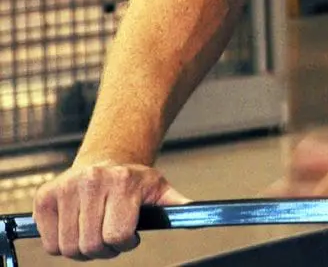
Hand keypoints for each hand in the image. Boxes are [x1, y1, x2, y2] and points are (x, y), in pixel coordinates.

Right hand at [32, 159, 189, 259]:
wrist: (105, 161)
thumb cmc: (133, 181)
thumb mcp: (158, 189)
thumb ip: (176, 205)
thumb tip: (200, 215)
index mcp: (123, 182)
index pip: (118, 236)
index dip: (125, 244)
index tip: (129, 237)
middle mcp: (91, 182)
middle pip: (91, 245)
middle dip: (104, 250)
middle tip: (110, 238)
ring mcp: (65, 188)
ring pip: (68, 248)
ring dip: (82, 250)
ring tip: (94, 234)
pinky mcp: (43, 197)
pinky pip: (49, 243)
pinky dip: (61, 244)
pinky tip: (75, 229)